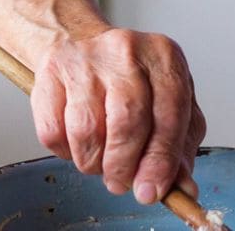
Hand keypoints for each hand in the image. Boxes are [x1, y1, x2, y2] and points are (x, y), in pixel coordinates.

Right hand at [30, 26, 207, 204]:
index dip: (160, 161)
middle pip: (127, 122)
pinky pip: (53, 130)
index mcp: (164, 57)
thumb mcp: (167, 104)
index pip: (170, 115)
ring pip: (86, 130)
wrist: (80, 43)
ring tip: (100, 160)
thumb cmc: (131, 80)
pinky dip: (65, 151)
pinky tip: (77, 142)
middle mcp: (126, 52)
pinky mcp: (50, 71)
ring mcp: (86, 59)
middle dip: (123, 166)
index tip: (152, 191)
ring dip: (93, 161)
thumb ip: (179, 148)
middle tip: (121, 182)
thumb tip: (184, 189)